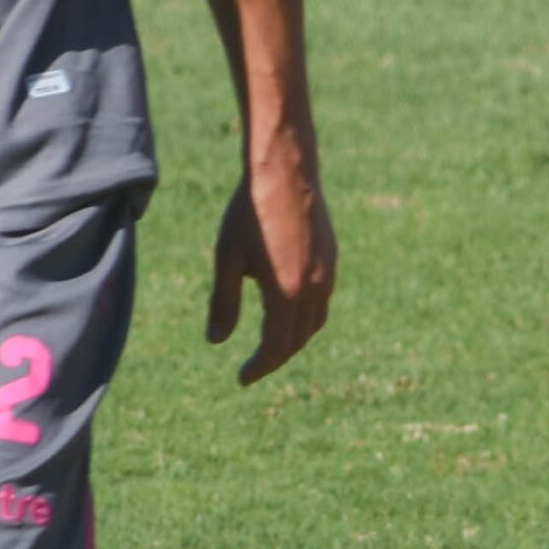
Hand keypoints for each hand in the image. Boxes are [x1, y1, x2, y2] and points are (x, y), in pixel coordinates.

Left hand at [209, 144, 335, 382]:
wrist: (286, 171)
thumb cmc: (249, 213)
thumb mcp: (227, 259)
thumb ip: (223, 303)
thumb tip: (216, 341)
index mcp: (287, 293)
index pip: (276, 347)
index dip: (259, 366)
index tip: (242, 377)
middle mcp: (314, 289)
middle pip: (299, 340)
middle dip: (276, 357)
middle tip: (254, 365)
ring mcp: (328, 273)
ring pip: (315, 322)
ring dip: (294, 339)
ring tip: (273, 342)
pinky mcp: (331, 258)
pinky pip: (323, 300)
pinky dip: (306, 316)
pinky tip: (289, 307)